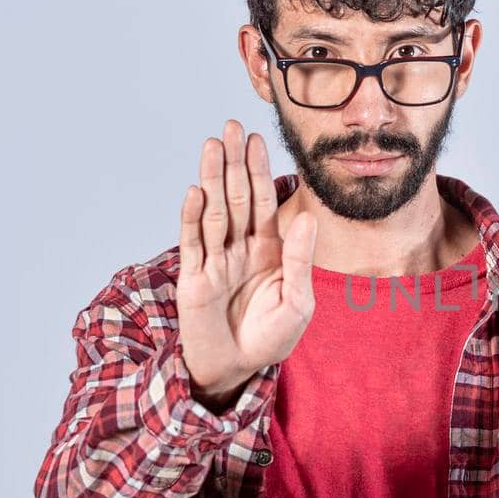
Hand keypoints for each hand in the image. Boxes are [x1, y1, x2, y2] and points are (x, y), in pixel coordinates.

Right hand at [177, 119, 317, 405]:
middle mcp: (239, 248)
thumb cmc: (271, 339)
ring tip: (212, 147)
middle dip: (234, 162)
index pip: (263, 202)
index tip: (256, 140)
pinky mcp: (194, 280)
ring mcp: (214, 261)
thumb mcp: (298, 301)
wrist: (239, 370)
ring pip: (213, 212)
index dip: (259, 171)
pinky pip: (193, 243)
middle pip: (236, 197)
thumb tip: (306, 217)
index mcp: (268, 250)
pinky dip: (192, 217)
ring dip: (212, 179)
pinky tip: (195, 191)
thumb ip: (300, 259)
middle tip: (230, 126)